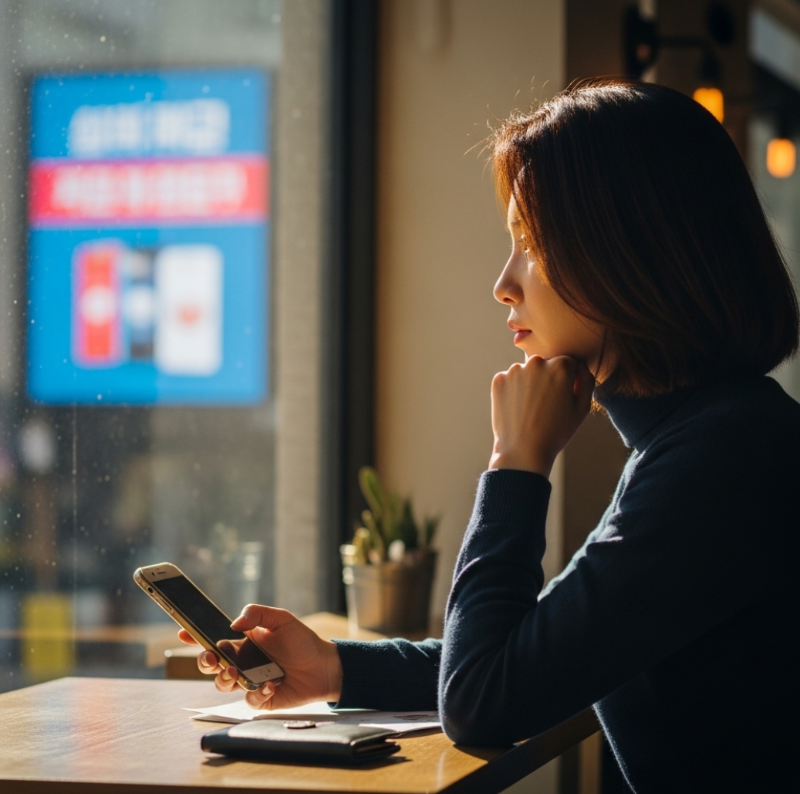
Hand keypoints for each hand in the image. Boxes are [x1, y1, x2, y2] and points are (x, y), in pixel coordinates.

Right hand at [177, 605, 342, 710]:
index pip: (213, 637)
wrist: (323, 666)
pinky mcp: (261, 698)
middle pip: (211, 664)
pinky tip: (270, 685)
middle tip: (211, 658)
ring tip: (236, 673)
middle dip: (204, 662)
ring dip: (224, 679)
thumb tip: (233, 623)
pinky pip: (248, 700)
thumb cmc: (301, 641)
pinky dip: (256, 694)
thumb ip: (257, 614)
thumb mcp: (281, 619)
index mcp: (243, 641)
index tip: (183, 632)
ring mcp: (249, 681)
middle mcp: (242, 661)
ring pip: (223, 684)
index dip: (195, 636)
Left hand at [489, 355, 593, 476]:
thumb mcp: (582, 408)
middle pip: (546, 365)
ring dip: (530, 383)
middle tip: (545, 405)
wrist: (523, 451)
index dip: (568, 382)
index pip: (568, 364)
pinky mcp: (499, 380)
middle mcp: (537, 362)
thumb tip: (580, 366)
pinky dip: (513, 390)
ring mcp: (515, 370)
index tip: (562, 399)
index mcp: (561, 366)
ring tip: (531, 408)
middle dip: (548, 379)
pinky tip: (518, 408)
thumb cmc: (556, 432)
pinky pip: (510, 380)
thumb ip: (587, 380)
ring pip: (527, 371)